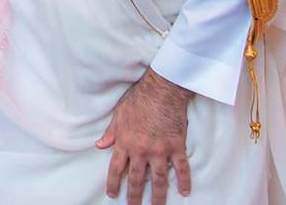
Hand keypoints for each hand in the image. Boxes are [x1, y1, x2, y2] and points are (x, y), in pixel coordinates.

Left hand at [97, 68, 192, 204]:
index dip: (113, 183)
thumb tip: (100, 145)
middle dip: (134, 196)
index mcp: (125, 142)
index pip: (116, 168)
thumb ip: (110, 133)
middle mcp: (141, 150)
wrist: (162, 90)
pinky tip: (185, 192)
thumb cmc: (138, 100)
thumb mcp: (118, 115)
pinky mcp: (177, 147)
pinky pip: (181, 168)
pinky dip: (184, 181)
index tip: (112, 194)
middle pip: (137, 179)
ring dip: (158, 196)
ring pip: (159, 179)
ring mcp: (160, 150)